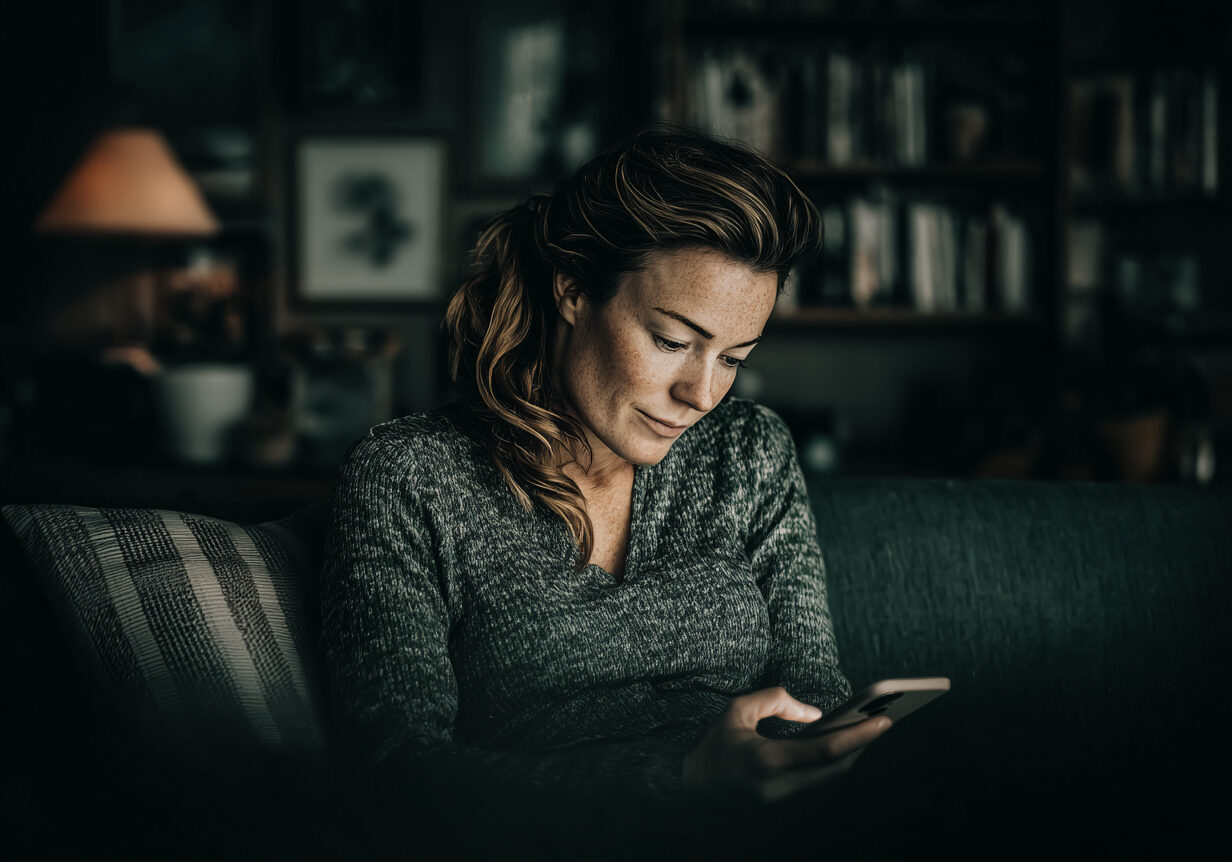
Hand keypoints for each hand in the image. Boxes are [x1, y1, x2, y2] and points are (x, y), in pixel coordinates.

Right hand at [682, 686, 891, 803]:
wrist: (686, 787)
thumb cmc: (711, 745)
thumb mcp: (737, 710)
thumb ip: (777, 701)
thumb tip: (815, 714)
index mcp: (768, 761)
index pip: (827, 750)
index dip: (860, 735)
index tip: (884, 720)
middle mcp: (780, 787)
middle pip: (837, 768)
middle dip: (862, 744)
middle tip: (882, 718)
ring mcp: (782, 800)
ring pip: (830, 778)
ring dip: (850, 754)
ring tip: (867, 727)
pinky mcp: (782, 804)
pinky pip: (817, 783)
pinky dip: (833, 763)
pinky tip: (843, 743)